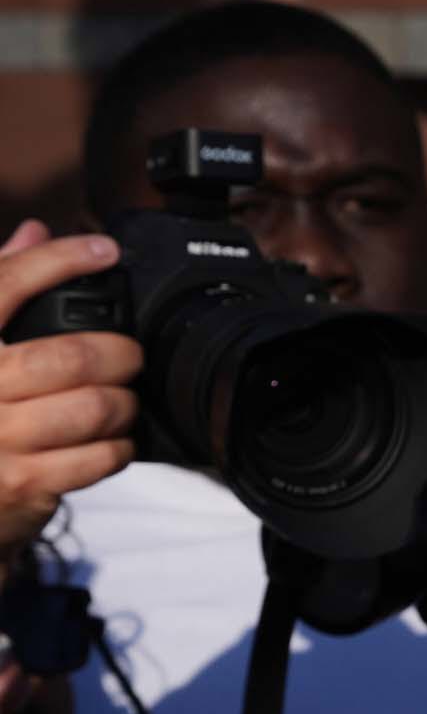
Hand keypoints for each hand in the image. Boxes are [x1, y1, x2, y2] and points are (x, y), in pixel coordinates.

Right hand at [0, 223, 139, 555]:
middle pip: (71, 355)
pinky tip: (110, 440)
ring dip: (123, 403)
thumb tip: (34, 231)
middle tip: (129, 356)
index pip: (3, 284)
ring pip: (93, 406)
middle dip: (119, 353)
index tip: (103, 250)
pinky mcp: (23, 481)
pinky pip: (98, 456)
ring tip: (119, 401)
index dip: (58, 260)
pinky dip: (118, 446)